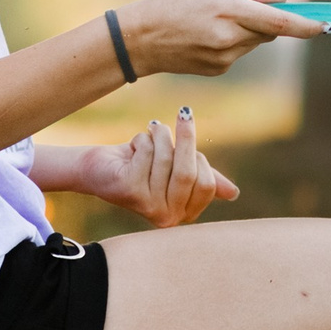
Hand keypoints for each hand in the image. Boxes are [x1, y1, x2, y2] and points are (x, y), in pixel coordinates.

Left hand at [79, 107, 238, 227]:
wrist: (96, 168)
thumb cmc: (139, 166)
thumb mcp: (174, 170)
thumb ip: (202, 179)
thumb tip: (233, 193)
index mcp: (182, 214)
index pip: (206, 185)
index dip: (199, 159)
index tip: (188, 145)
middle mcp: (167, 217)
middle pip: (189, 172)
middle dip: (187, 138)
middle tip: (184, 112)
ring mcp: (147, 206)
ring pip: (167, 159)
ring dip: (160, 135)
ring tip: (151, 129)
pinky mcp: (129, 190)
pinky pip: (147, 154)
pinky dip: (141, 140)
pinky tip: (132, 146)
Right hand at [113, 0, 319, 78]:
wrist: (140, 39)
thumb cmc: (173, 1)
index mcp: (227, 11)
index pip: (278, 22)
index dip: (306, 25)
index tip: (326, 26)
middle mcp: (229, 38)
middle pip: (271, 30)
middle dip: (271, 19)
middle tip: (249, 6)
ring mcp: (225, 58)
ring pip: (256, 41)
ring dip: (250, 29)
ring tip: (216, 19)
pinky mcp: (219, 69)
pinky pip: (240, 52)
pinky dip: (235, 41)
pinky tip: (207, 34)